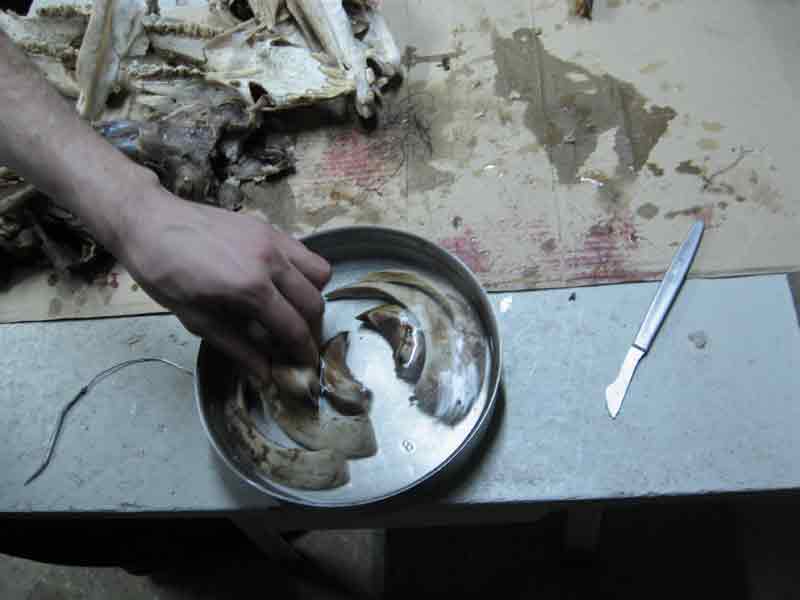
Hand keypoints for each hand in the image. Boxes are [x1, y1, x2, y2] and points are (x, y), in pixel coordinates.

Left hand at [117, 175, 329, 379]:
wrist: (150, 222)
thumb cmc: (164, 274)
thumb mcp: (196, 319)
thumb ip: (238, 347)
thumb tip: (265, 374)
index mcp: (250, 289)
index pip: (294, 327)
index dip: (304, 351)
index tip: (306, 364)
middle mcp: (270, 262)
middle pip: (314, 303)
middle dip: (312, 328)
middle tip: (297, 340)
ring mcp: (273, 240)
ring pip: (319, 273)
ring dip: (312, 295)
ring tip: (292, 307)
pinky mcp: (269, 227)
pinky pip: (304, 252)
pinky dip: (302, 271)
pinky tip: (280, 281)